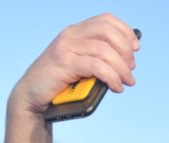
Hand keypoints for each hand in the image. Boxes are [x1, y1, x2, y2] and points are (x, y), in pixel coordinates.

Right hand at [10, 13, 139, 115]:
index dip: (125, 32)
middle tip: (131, 69)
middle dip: (125, 50)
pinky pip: (96, 66)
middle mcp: (70, 35)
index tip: (135, 49)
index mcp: (76, 32)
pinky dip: (112, 77)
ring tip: (127, 82)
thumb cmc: (60, 83)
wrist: (32, 96)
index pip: (106, 20)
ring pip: (105, 51)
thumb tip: (128, 60)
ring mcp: (66, 48)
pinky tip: (116, 87)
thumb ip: (98, 57)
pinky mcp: (64, 64)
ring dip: (122, 68)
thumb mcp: (81, 64)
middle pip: (108, 32)